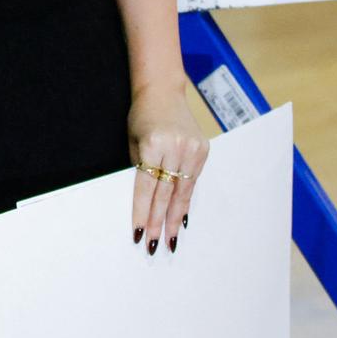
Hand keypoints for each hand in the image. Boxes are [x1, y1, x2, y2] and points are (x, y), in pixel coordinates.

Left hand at [127, 78, 208, 255]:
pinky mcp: (203, 150)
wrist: (162, 92)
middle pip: (166, 194)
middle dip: (159, 222)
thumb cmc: (141, 117)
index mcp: (154, 144)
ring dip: (175, 218)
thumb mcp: (133, 141)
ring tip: (170, 240)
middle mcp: (176, 147)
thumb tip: (144, 205)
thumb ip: (140, 169)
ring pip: (182, 192)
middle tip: (155, 245)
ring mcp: (192, 149)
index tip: (139, 233)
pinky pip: (193, 183)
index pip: (146, 187)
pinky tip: (182, 220)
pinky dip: (186, 202)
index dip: (142, 212)